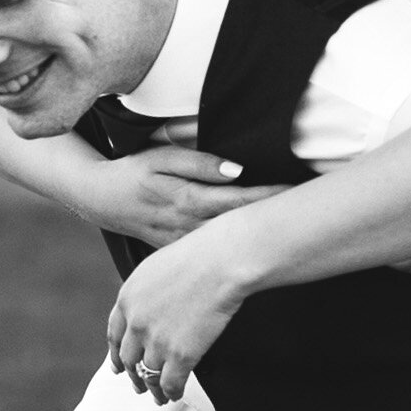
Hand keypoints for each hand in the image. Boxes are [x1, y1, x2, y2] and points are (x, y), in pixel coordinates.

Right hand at [75, 141, 289, 247]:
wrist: (100, 200)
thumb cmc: (134, 171)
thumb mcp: (162, 157)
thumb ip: (199, 163)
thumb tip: (238, 171)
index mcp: (187, 201)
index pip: (240, 201)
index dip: (271, 198)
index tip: (298, 192)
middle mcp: (189, 228)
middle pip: (240, 226)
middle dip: (273, 220)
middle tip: (311, 210)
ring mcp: (184, 245)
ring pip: (229, 244)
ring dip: (259, 237)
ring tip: (293, 229)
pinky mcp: (180, 252)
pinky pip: (213, 253)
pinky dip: (237, 249)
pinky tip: (258, 245)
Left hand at [107, 226, 248, 404]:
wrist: (222, 261)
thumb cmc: (200, 255)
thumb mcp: (157, 267)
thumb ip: (146, 291)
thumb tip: (150, 306)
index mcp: (127, 298)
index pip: (114, 335)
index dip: (117, 354)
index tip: (120, 366)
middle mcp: (136, 323)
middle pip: (129, 359)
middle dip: (134, 375)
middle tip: (138, 384)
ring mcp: (157, 341)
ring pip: (148, 375)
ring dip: (153, 388)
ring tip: (159, 396)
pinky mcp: (180, 356)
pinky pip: (170, 383)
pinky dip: (171, 392)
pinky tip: (175, 394)